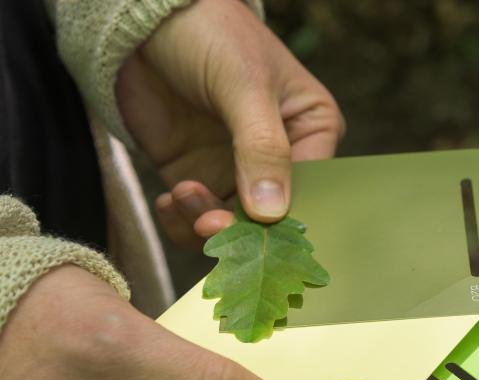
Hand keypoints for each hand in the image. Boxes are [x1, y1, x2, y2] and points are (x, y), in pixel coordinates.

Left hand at [116, 0, 344, 245]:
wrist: (142, 21)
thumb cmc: (212, 35)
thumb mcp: (245, 86)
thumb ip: (262, 148)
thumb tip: (273, 213)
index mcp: (311, 130)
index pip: (312, 190)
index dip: (288, 217)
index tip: (261, 234)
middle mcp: (279, 158)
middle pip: (271, 218)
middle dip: (241, 228)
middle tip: (210, 223)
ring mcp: (235, 170)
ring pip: (232, 225)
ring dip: (204, 223)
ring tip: (183, 194)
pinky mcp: (197, 176)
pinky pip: (195, 218)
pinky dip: (181, 221)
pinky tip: (169, 199)